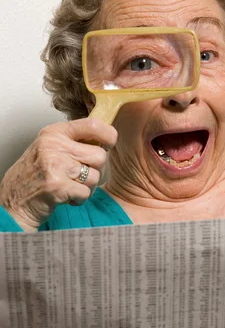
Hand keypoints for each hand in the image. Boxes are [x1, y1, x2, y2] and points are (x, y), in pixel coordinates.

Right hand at [0, 118, 116, 230]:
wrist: (14, 203)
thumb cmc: (34, 176)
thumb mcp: (50, 149)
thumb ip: (73, 141)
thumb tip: (104, 138)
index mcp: (54, 133)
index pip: (93, 125)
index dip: (108, 135)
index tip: (108, 144)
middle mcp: (54, 145)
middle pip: (100, 155)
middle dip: (97, 170)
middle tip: (82, 176)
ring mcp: (55, 165)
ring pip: (95, 176)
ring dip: (87, 187)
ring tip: (71, 187)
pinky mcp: (58, 186)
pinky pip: (86, 193)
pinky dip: (80, 199)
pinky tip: (67, 197)